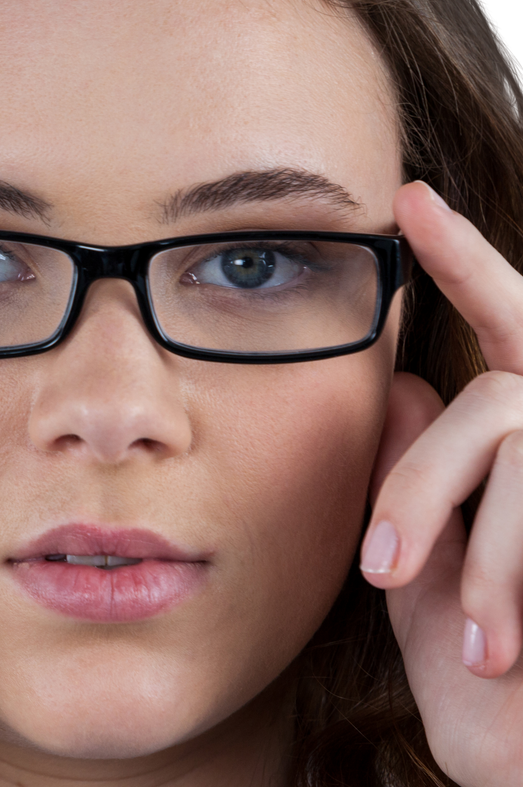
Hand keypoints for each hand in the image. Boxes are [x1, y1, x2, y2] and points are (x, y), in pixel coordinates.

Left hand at [361, 181, 521, 786]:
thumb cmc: (485, 690)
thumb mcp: (424, 580)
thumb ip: (416, 479)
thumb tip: (400, 381)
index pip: (508, 327)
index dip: (467, 259)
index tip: (410, 198)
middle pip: (497, 406)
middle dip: (427, 484)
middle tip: (380, 568)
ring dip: (487, 549)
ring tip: (467, 638)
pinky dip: (514, 580)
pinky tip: (503, 652)